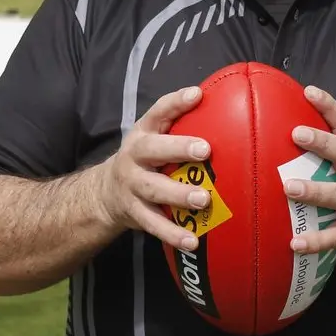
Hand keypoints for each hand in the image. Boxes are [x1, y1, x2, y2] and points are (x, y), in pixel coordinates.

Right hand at [93, 86, 211, 251]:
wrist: (105, 192)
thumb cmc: (145, 160)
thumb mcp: (154, 138)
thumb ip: (180, 126)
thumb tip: (230, 111)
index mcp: (143, 133)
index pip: (157, 112)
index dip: (176, 102)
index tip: (197, 94)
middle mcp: (134, 157)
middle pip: (152, 150)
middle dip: (178, 148)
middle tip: (204, 150)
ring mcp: (132, 186)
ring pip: (154, 190)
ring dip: (179, 194)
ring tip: (203, 199)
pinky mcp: (135, 212)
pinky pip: (154, 224)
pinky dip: (173, 234)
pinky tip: (192, 241)